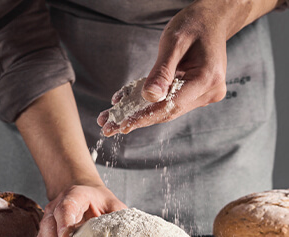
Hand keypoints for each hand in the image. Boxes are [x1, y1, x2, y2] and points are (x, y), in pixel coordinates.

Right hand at [35, 184, 126, 236]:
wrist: (87, 195)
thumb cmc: (101, 202)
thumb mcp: (113, 205)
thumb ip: (118, 217)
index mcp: (77, 195)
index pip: (67, 206)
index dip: (64, 222)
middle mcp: (59, 204)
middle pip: (51, 221)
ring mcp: (51, 215)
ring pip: (43, 232)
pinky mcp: (48, 228)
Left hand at [98, 0, 231, 135]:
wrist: (212, 21)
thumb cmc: (194, 25)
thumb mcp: (174, 42)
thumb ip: (162, 71)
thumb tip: (149, 97)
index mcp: (207, 79)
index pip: (171, 105)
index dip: (145, 116)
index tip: (124, 125)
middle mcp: (208, 92)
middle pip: (168, 112)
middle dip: (138, 119)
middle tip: (112, 127)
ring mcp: (204, 96)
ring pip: (168, 110)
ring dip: (141, 115)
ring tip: (115, 120)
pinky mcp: (197, 96)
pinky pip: (170, 103)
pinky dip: (150, 105)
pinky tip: (130, 108)